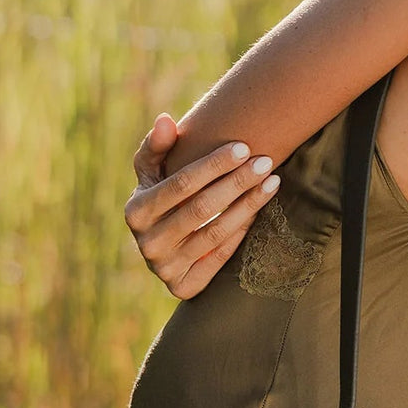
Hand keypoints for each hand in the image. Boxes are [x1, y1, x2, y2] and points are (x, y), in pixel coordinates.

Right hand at [124, 112, 280, 298]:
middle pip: (202, 208)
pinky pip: (221, 255)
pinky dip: (243, 230)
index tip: (243, 147)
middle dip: (237, 182)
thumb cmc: (159, 201)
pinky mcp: (184, 287)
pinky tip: (261, 208)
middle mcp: (147, 243)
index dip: (213, 165)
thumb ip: (156, 147)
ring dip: (249, 205)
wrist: (161, 251)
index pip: (180, 184)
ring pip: (216, 232)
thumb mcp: (150, 174)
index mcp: (135, 212)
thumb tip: (166, 120)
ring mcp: (165, 268)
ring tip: (273, 182)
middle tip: (266, 162)